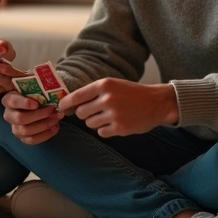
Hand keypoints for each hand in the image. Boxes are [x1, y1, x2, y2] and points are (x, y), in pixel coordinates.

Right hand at [0, 91, 63, 144]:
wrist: (38, 105)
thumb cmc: (35, 94)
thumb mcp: (34, 86)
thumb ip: (36, 85)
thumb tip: (47, 84)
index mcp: (9, 99)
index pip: (13, 101)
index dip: (24, 103)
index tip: (36, 103)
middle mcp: (9, 115)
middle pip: (20, 118)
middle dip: (39, 115)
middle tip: (52, 110)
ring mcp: (15, 128)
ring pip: (25, 131)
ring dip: (43, 125)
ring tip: (56, 119)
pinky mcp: (23, 138)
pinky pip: (32, 140)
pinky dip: (45, 135)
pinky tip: (55, 127)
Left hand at [56, 78, 177, 137]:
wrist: (156, 103)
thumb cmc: (131, 93)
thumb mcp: (113, 85)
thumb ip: (93, 92)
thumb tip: (69, 104)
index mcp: (104, 85)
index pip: (76, 96)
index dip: (66, 104)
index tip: (61, 108)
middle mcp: (107, 99)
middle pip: (80, 113)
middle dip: (85, 114)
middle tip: (96, 111)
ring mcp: (114, 114)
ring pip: (90, 124)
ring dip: (96, 122)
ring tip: (109, 116)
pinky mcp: (120, 128)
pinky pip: (101, 133)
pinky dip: (106, 130)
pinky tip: (116, 123)